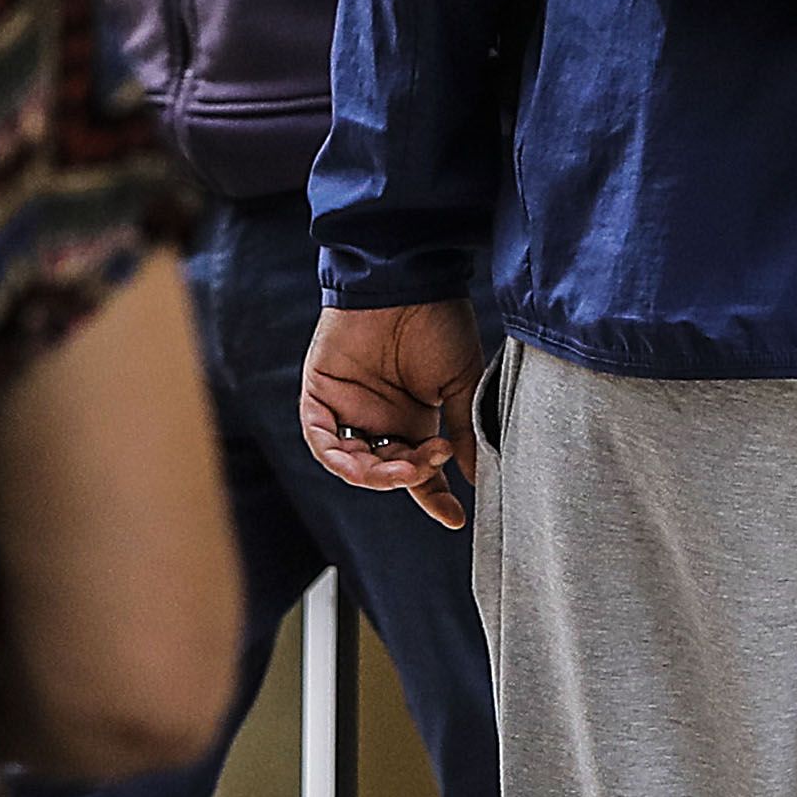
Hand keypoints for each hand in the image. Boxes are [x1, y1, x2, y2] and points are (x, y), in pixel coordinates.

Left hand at [300, 298, 485, 527]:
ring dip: (376, 474)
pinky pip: (319, 437)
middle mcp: (380, 418)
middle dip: (408, 478)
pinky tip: (358, 463)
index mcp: (414, 419)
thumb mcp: (460, 382)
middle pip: (386, 471)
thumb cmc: (439, 321)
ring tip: (403, 467)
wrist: (408, 279)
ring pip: (352, 462)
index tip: (455, 517)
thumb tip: (477, 476)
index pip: (420, 471)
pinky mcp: (320, 392)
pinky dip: (335, 455)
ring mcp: (349, 407)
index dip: (434, 497)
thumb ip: (463, 429)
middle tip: (429, 466)